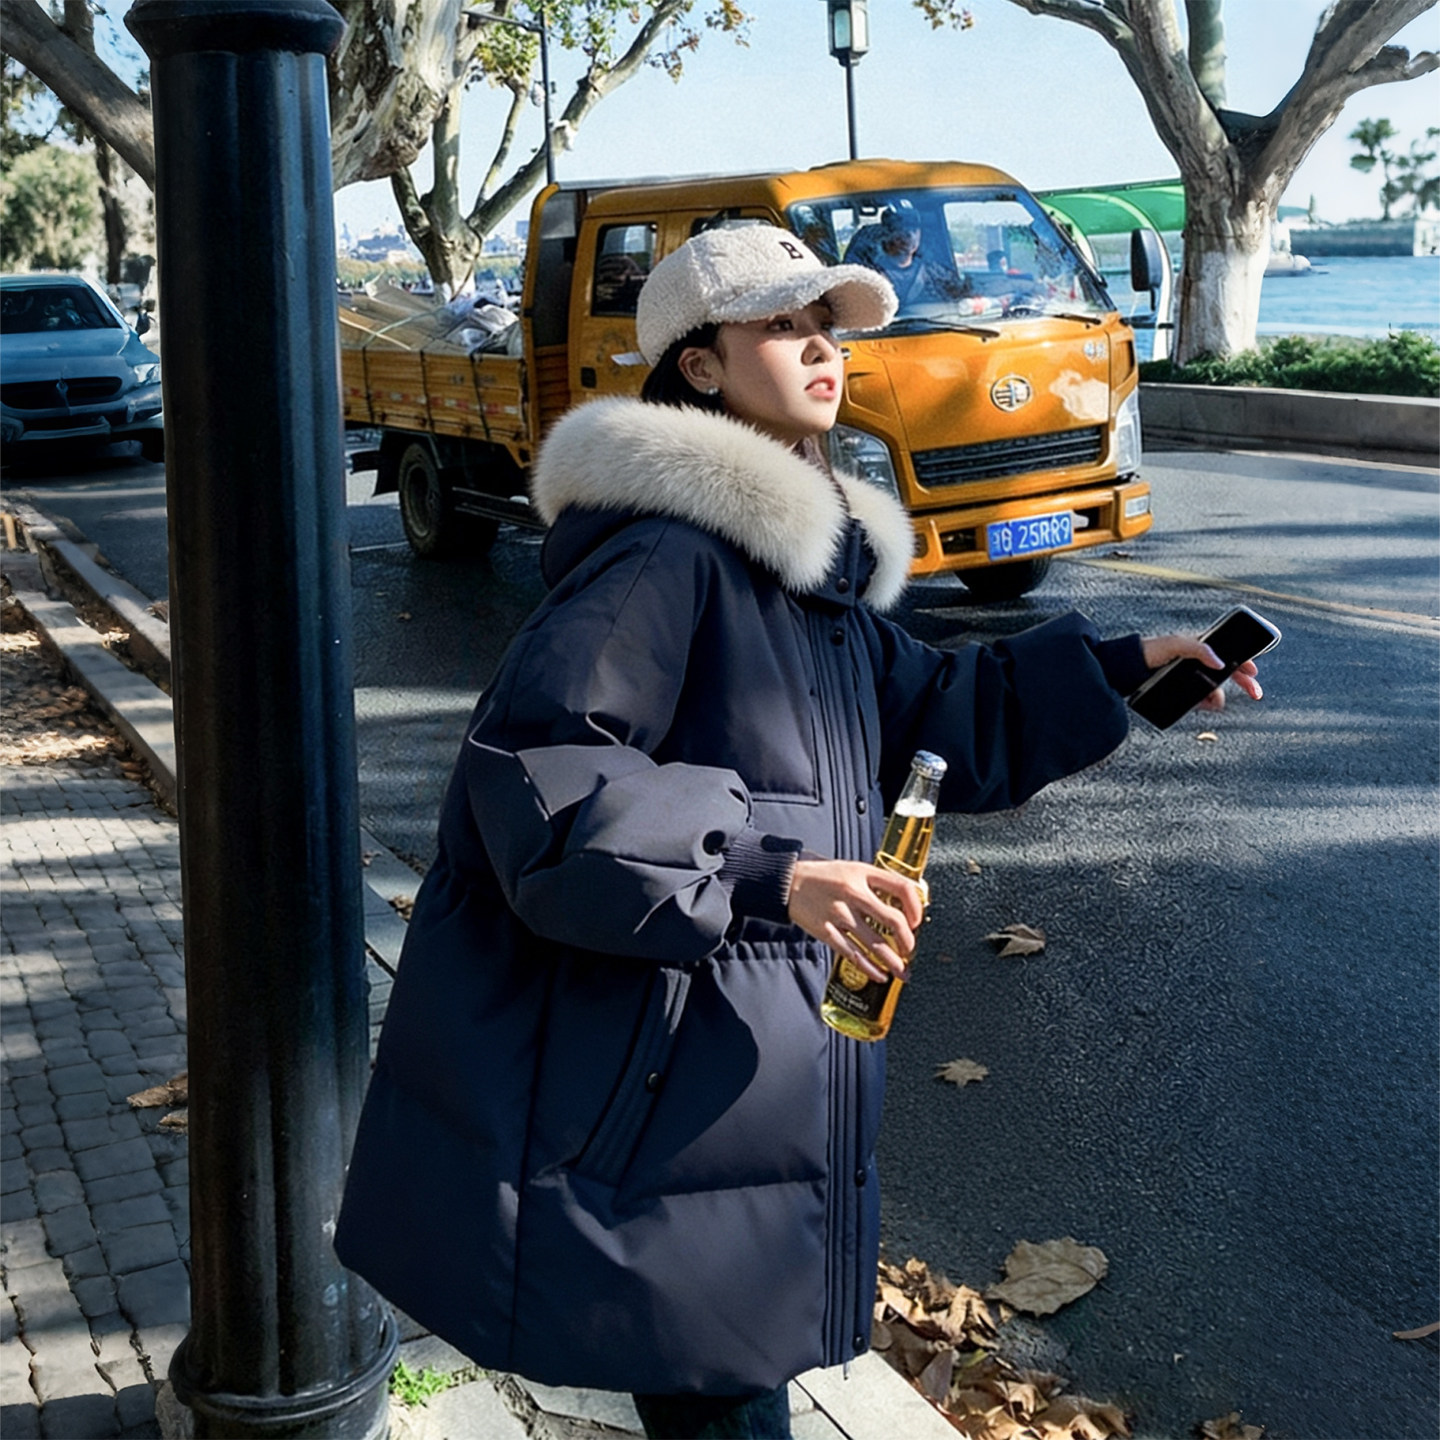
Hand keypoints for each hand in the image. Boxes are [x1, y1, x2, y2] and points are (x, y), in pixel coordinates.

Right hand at [787, 858, 925, 982]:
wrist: (788, 882)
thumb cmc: (825, 876)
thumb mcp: (853, 869)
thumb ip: (877, 881)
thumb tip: (904, 901)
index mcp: (863, 874)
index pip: (901, 887)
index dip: (916, 906)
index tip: (916, 921)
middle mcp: (853, 894)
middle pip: (892, 919)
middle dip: (907, 940)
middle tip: (910, 950)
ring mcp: (839, 914)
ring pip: (874, 943)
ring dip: (892, 961)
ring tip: (902, 971)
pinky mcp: (826, 930)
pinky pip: (852, 954)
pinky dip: (868, 968)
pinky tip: (878, 975)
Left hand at [1140, 633, 1262, 710]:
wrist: (1127, 669)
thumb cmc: (1149, 651)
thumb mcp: (1175, 644)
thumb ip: (1198, 649)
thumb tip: (1220, 663)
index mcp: (1199, 648)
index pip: (1228, 654)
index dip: (1244, 662)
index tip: (1254, 672)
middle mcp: (1198, 664)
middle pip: (1228, 674)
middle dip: (1244, 683)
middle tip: (1255, 694)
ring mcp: (1191, 679)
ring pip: (1215, 690)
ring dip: (1219, 696)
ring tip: (1214, 701)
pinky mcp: (1182, 693)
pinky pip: (1201, 701)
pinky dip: (1207, 704)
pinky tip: (1206, 705)